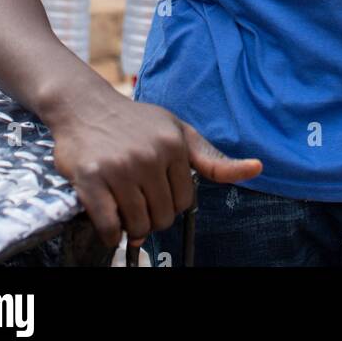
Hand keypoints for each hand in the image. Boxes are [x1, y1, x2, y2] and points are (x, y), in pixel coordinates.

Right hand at [48, 86, 262, 250]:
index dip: (171, 202)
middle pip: (163, 217)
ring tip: (123, 204)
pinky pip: (110, 228)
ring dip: (131, 226)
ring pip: (138, 226)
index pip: (185, 201)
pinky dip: (111, 234)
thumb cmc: (134, 122)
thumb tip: (256, 169)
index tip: (158, 191)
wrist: (85, 106)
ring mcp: (120, 168)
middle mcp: (149, 156)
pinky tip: (108, 219)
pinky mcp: (92, 180)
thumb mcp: (178, 130)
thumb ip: (211, 157)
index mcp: (174, 144)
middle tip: (138, 198)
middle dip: (152, 216)